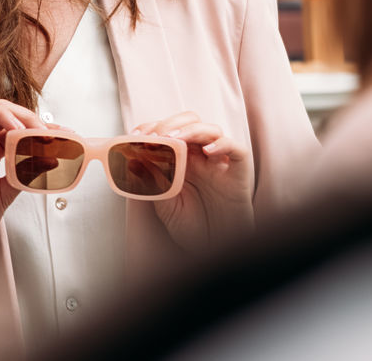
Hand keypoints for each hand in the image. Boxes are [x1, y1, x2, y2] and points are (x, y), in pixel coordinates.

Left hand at [132, 112, 254, 250]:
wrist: (214, 249)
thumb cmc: (191, 228)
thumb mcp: (164, 204)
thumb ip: (152, 181)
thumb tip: (132, 159)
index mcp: (181, 160)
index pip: (168, 131)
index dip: (152, 128)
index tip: (135, 136)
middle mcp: (200, 157)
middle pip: (190, 122)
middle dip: (170, 123)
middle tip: (156, 136)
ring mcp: (220, 163)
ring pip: (211, 129)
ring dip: (191, 129)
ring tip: (175, 138)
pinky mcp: (238, 174)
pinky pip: (237, 149)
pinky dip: (223, 144)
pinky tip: (207, 151)